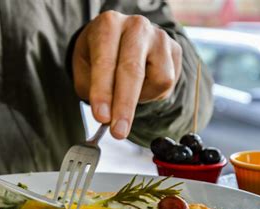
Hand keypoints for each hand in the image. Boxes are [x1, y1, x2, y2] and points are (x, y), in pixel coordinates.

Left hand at [73, 11, 181, 138]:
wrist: (119, 41)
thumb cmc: (98, 57)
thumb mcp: (85, 71)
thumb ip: (93, 91)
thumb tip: (107, 118)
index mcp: (108, 25)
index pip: (105, 61)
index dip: (103, 92)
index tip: (101, 117)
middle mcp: (136, 27)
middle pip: (133, 70)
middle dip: (125, 105)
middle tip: (118, 132)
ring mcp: (159, 37)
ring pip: (158, 80)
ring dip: (140, 99)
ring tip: (126, 95)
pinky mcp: (175, 50)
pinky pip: (167, 83)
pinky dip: (152, 94)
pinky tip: (141, 86)